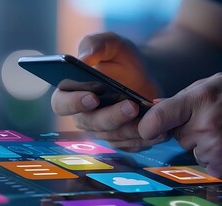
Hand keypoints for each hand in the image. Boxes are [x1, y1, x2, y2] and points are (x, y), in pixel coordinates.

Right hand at [51, 32, 163, 150]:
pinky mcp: (120, 140)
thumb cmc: (120, 59)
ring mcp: (101, 131)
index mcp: (70, 93)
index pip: (62, 104)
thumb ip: (96, 44)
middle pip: (90, 124)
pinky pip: (129, 145)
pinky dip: (144, 139)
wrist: (144, 76)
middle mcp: (82, 115)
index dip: (74, 103)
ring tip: (150, 117)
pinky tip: (159, 131)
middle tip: (131, 106)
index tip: (93, 97)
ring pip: (112, 137)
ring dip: (131, 129)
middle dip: (111, 117)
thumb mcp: (111, 44)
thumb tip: (85, 57)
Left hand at [138, 73, 221, 178]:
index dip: (148, 125)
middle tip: (215, 121)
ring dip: (203, 145)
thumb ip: (184, 95)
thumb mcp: (218, 82)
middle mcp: (205, 125)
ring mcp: (215, 149)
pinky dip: (215, 158)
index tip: (150, 128)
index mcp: (200, 99)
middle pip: (177, 136)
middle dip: (189, 130)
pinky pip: (205, 164)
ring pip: (191, 151)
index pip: (157, 118)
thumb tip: (153, 107)